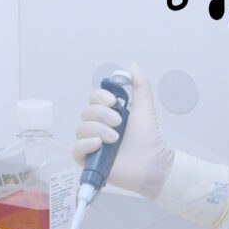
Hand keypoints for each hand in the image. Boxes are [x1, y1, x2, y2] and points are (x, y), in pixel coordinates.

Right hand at [73, 63, 173, 198]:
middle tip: (119, 124)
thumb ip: (140, 86)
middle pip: (86, 113)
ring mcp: (92, 144)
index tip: (114, 102)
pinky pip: (76, 148)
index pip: (93, 99)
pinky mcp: (89, 161)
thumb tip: (132, 65)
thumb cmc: (149, 138)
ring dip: (98, 131)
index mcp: (109, 115)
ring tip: (115, 139)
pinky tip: (99, 145)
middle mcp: (98, 128)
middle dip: (102, 116)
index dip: (100, 98)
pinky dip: (86, 144)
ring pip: (81, 129)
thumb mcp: (145, 108)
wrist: (152, 163)